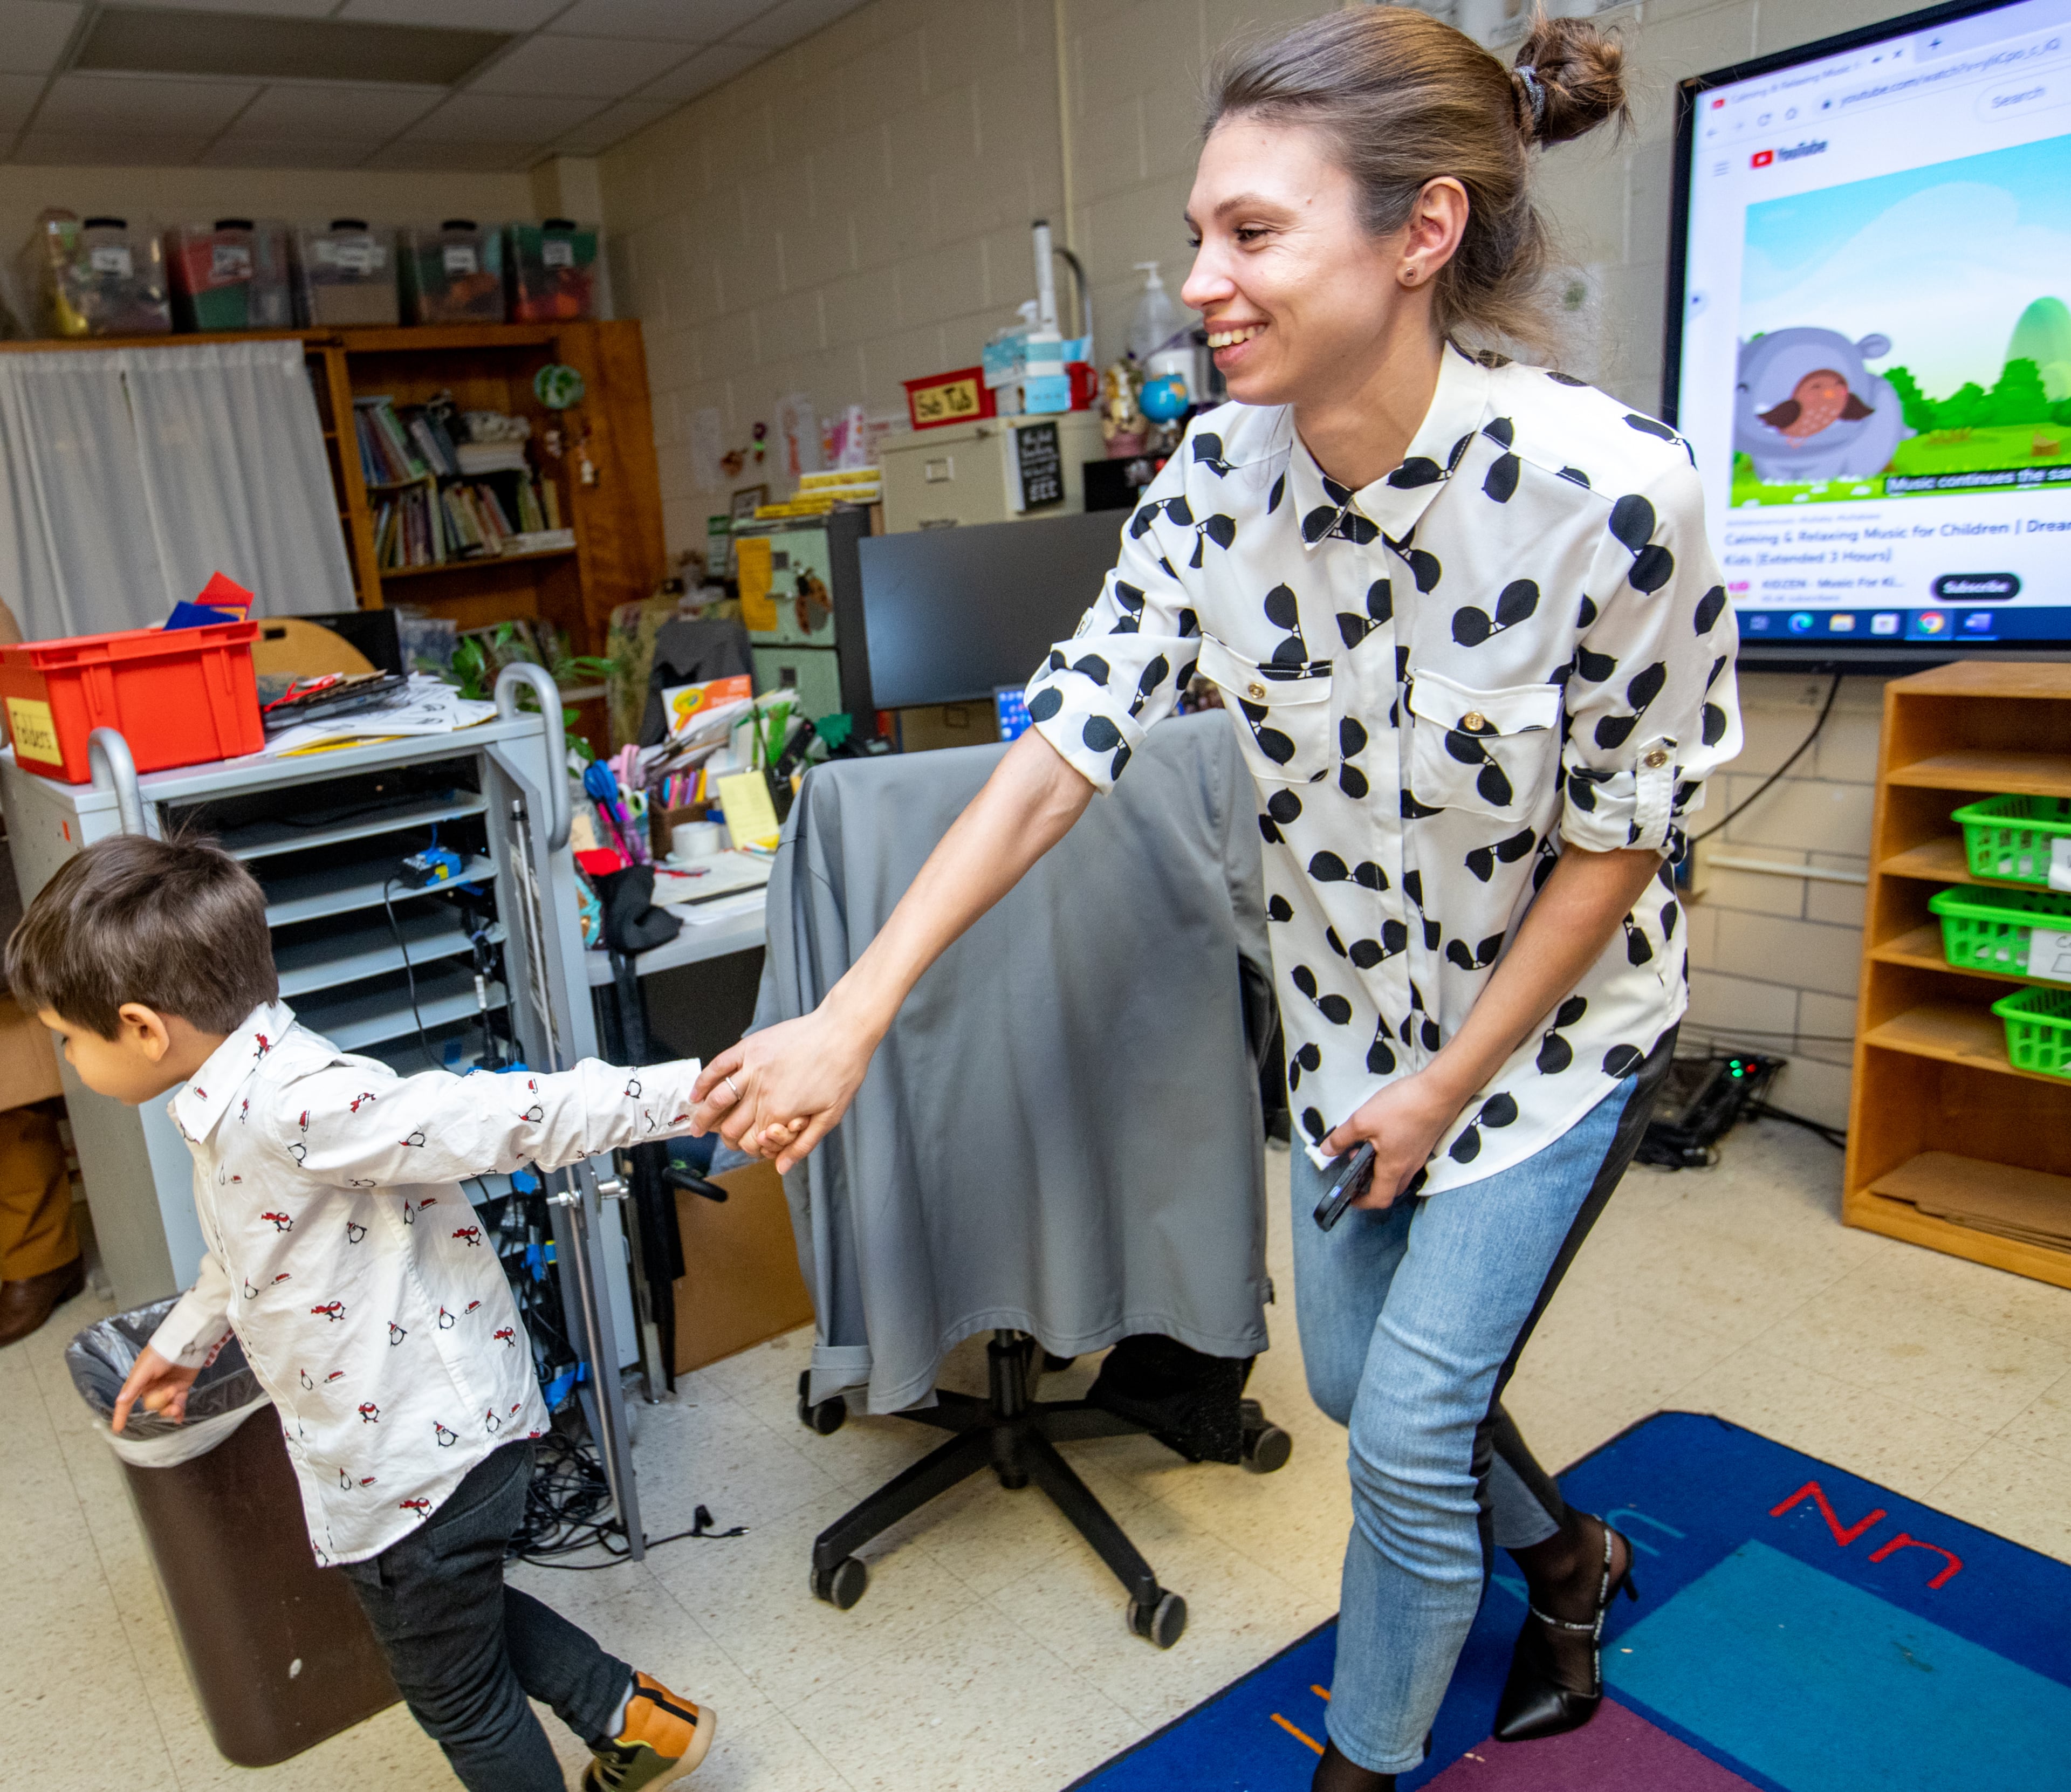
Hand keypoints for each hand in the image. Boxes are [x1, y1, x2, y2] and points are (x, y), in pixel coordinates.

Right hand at [112, 1345, 200, 1433]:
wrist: (185, 1343)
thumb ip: (134, 1386)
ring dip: (171, 1409)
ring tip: (177, 1406)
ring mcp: (167, 1389)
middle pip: (151, 1405)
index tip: (117, 1429)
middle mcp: (151, 1388)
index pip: (127, 1402)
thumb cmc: (160, 1353)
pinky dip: (179, 1412)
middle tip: (172, 1390)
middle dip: (161, 1402)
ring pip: (165, 1407)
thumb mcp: (144, 1368)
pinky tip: (180, 1418)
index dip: (121, 1415)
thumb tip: (120, 1401)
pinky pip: (179, 1404)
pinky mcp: (181, 1388)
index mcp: (138, 1383)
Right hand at [689, 998, 881, 1173]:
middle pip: (731, 1127)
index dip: (750, 1150)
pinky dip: (703, 1081)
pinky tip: (696, 1093)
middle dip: (726, 1139)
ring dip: (702, 1117)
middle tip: (724, 1140)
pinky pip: (718, 1066)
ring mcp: (752, 1067)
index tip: (754, 1147)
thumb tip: (781, 1167)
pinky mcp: (750, 1047)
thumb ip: (803, 1144)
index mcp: (780, 1111)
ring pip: (717, 1100)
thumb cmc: (842, 1070)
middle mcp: (761, 1092)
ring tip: (695, 1126)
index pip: (751, 1142)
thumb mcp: (830, 1115)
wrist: (844, 1031)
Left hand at [1320, 1071, 1468, 1211]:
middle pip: (1390, 1188)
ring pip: (1398, 1171)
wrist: (1440, 1090)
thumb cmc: (1403, 1107)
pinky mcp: (1424, 1142)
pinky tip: (1383, 1132)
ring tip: (1367, 1143)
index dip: (1363, 1202)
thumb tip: (1326, 1151)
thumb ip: (1342, 1138)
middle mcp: (1409, 1166)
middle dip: (1370, 1182)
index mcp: (1393, 1168)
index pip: (1379, 1199)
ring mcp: (1419, 1155)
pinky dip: (1391, 1154)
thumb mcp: (1363, 1121)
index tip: (1350, 1195)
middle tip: (1356, 1164)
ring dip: (1380, 1166)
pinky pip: (1405, 1158)